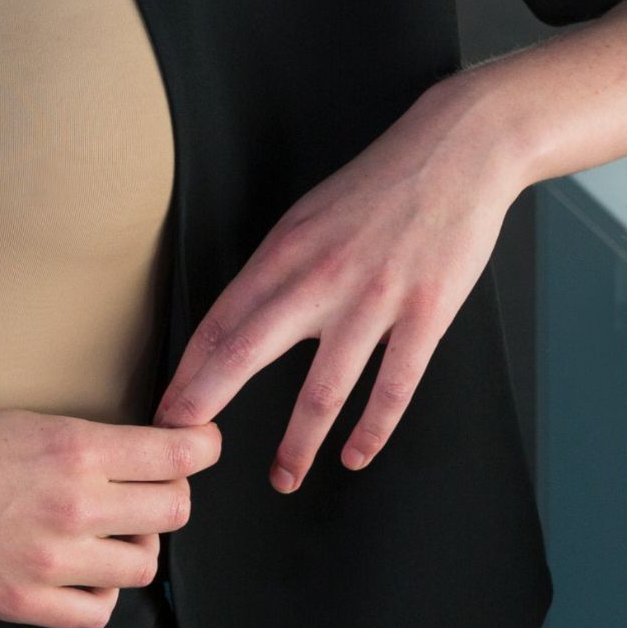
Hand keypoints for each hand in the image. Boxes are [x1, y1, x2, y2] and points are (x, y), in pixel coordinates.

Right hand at [0, 409, 221, 627]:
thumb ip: (89, 443)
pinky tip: (81, 572)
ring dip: (135, 546)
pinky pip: (100, 612)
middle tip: (149, 490)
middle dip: (170, 496)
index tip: (203, 446)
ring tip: (107, 533)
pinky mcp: (28, 604)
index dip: (202, 448)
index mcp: (75, 447)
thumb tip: (144, 458)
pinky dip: (101, 593)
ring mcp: (53, 561)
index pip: (177, 454)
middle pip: (174, 510)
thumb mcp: (26, 421)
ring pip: (143, 565)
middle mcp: (74, 505)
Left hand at [154, 78, 532, 490]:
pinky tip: (356, 456)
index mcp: (286, 250)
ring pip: (322, 387)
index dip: (189, 369)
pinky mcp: (426, 314)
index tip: (166, 407)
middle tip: (182, 446)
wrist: (459, 150)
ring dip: (298, 441)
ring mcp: (375, 298)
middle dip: (206, 402)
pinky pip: (393, 386)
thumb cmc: (382, 184)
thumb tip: (244, 318)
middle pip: (247, 350)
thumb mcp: (311, 214)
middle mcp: (321, 276)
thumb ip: (280, 268)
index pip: (220, 320)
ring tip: (281, 478)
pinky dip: (373, 429)